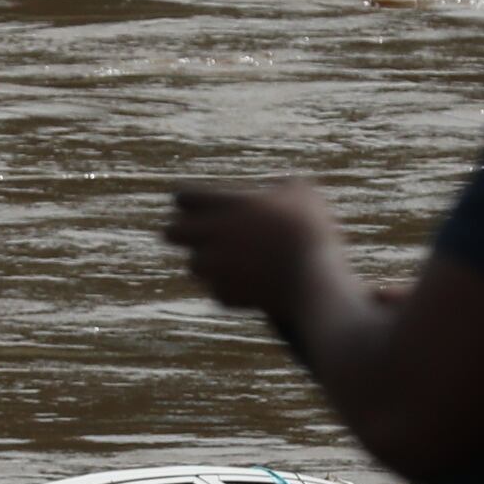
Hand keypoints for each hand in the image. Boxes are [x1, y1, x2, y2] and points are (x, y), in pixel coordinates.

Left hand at [163, 184, 342, 315]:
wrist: (311, 280)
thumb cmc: (308, 232)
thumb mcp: (303, 196)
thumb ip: (285, 188)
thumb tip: (283, 187)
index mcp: (225, 206)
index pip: (184, 196)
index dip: (190, 198)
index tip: (199, 202)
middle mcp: (211, 237)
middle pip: (171, 233)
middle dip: (183, 231)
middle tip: (202, 233)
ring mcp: (214, 269)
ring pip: (193, 265)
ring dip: (208, 263)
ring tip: (231, 260)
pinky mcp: (224, 296)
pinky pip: (217, 291)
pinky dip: (230, 289)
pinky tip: (251, 285)